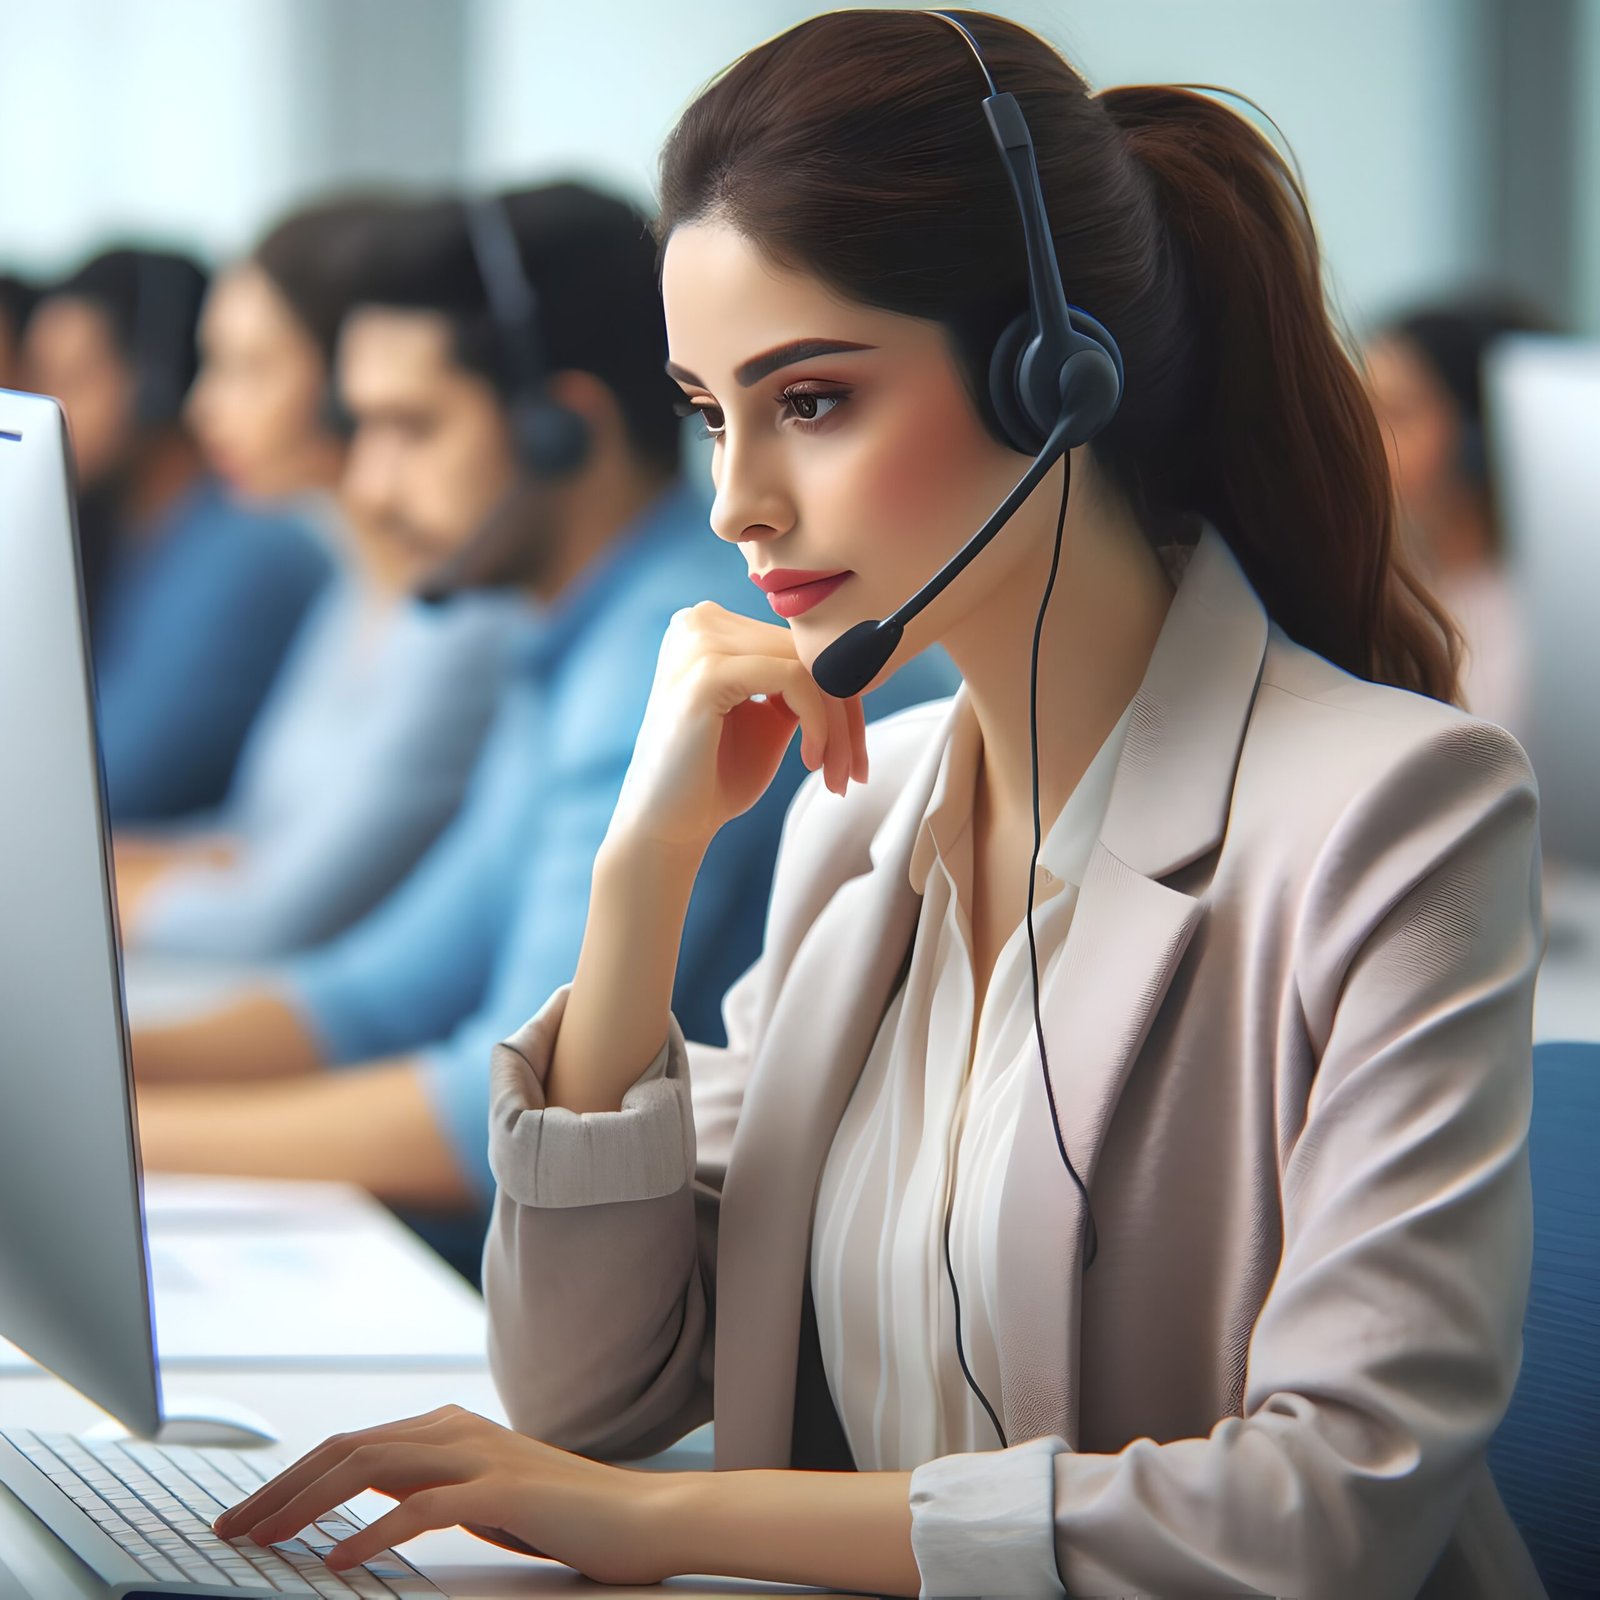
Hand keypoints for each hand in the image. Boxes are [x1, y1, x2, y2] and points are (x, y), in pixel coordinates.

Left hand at [211, 1405, 672, 1584]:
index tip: (244, 1516)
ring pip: (371, 1464)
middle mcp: (457, 1429)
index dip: (288, 1478)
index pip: (349, 1444)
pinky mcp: (503, 1489)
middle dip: (279, 1487)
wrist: (643, 1518)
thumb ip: (428, 1486)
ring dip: (307, 1504)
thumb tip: (362, 1496)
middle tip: (230, 1529)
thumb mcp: (481, 1498)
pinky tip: (341, 1561)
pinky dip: (373, 1530)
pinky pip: (422, 1506)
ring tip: (265, 1541)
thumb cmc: (565, 1517)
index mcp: (449, 1428)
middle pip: (346, 1447)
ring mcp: (481, 1454)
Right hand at [609, 602, 868, 853]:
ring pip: (809, 665)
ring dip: (837, 726)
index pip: (800, 645)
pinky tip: (811, 761)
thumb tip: (858, 661)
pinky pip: (794, 679)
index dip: (842, 696)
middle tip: (855, 772)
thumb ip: (802, 682)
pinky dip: (818, 722)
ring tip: (837, 775)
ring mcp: (700, 641)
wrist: (667, 827)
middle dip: (846, 716)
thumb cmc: (717, 777)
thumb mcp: (770, 717)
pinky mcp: (707, 671)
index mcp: (711, 626)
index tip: (855, 754)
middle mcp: (701, 621)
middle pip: (808, 652)